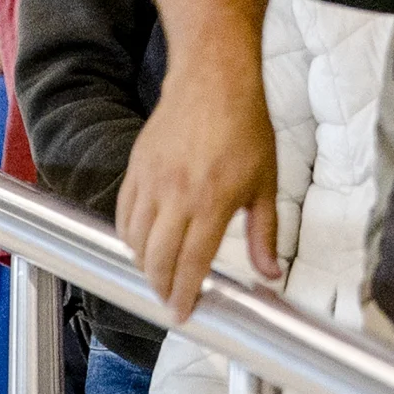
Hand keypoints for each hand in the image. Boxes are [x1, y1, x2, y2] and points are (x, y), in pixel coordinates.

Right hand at [116, 56, 280, 322]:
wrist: (214, 80)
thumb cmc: (245, 127)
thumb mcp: (266, 184)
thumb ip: (265, 234)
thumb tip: (271, 274)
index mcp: (212, 202)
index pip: (190, 264)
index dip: (184, 295)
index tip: (184, 314)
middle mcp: (177, 194)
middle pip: (156, 259)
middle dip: (161, 288)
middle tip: (170, 300)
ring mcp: (152, 180)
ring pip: (135, 240)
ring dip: (144, 264)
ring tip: (159, 274)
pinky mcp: (136, 167)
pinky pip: (123, 214)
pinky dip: (129, 236)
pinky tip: (143, 244)